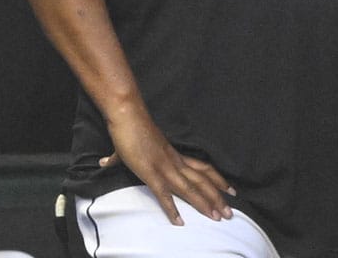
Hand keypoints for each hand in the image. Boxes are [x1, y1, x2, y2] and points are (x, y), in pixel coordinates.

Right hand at [101, 110, 234, 225]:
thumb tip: (106, 161)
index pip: (203, 168)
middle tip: (230, 212)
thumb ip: (121, 157)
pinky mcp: (150, 172)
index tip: (231, 191)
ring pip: (190, 189)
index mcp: (175, 155)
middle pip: (202, 181)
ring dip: (204, 204)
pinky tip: (179, 222)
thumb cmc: (131, 128)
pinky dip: (171, 209)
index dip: (218, 180)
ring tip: (216, 217)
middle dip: (217, 197)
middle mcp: (174, 162)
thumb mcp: (133, 146)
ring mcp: (164, 167)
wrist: (127, 115)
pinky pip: (163, 194)